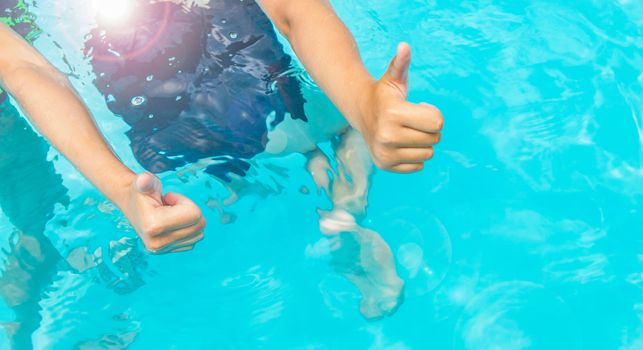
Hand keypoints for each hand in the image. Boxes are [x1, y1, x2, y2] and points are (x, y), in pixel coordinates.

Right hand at [122, 173, 204, 253]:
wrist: (132, 203)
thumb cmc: (142, 190)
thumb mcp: (144, 181)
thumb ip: (145, 180)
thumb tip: (144, 180)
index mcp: (153, 226)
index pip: (195, 214)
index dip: (184, 201)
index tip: (169, 198)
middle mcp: (157, 243)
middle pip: (199, 225)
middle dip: (189, 210)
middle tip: (170, 206)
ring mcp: (162, 250)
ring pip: (199, 233)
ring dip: (189, 220)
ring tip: (171, 214)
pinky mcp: (168, 252)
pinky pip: (194, 240)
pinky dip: (188, 229)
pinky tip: (172, 223)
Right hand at [357, 43, 443, 172]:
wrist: (361, 113)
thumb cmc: (383, 94)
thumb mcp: (393, 78)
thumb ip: (401, 63)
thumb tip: (404, 47)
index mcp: (393, 114)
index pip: (437, 122)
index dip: (432, 112)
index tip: (419, 106)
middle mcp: (387, 137)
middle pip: (434, 138)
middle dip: (429, 128)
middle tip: (413, 120)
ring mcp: (386, 154)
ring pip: (428, 153)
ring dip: (423, 142)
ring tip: (407, 131)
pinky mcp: (386, 166)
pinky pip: (419, 166)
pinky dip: (415, 155)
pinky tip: (402, 144)